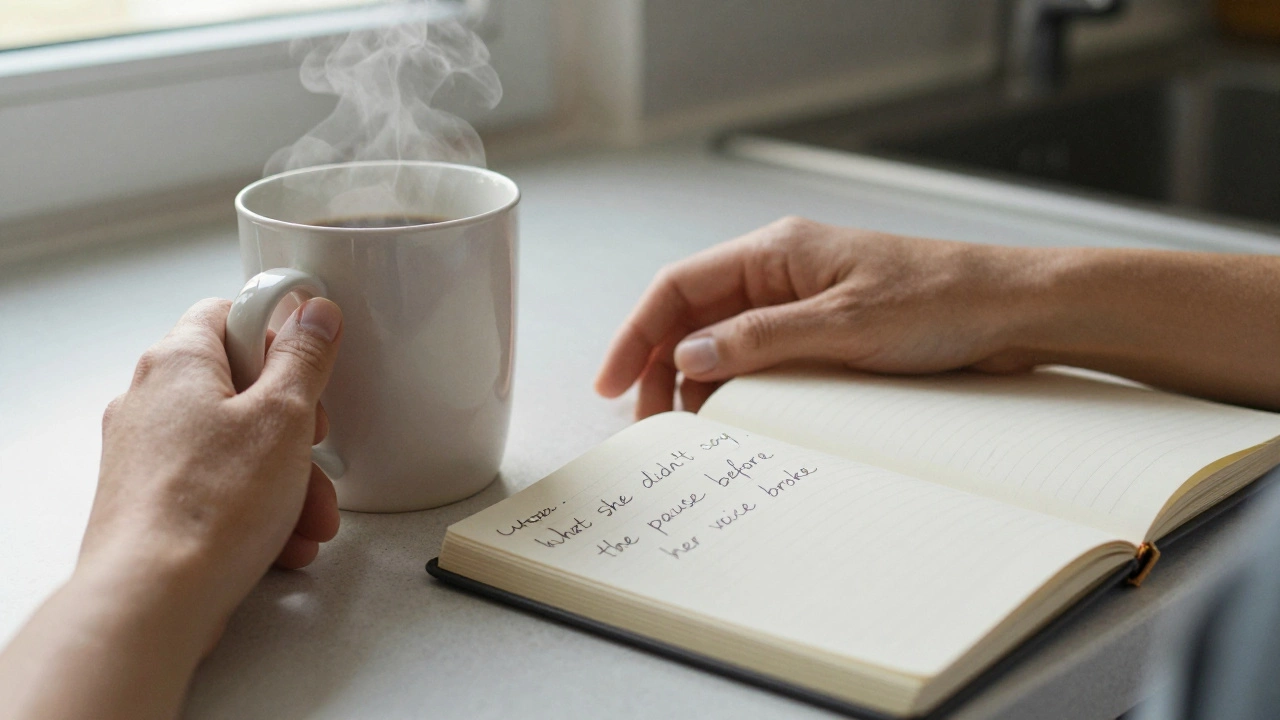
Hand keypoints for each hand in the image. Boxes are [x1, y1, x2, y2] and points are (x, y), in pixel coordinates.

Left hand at [84, 297, 344, 640]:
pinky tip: (284, 542)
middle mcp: (151, 400)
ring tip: (312, 519)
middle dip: (297, 427)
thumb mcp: (284, 418)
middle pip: (241, 388)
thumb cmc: (210, 508)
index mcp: (178, 362)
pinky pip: (216, 488)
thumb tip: (314, 315)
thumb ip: (304, 358)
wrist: (153, 599)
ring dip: (287, 478)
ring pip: (235, 446)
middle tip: (318, 448)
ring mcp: (147, 453)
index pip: (230, 313)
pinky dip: (255, 508)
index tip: (314, 357)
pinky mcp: (151, 500)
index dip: (279, 333)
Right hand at [595, 217, 1050, 417]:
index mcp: (775, 252)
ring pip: (723, 343)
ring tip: (690, 431)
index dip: (635, 334)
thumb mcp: (844, 324)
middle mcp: (780, 274)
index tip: (610, 382)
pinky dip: (740, 390)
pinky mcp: (824, 334)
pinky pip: (762, 361)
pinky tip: (736, 420)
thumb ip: (759, 340)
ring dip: (698, 384)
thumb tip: (686, 359)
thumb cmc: (941, 300)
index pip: (678, 287)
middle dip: (659, 367)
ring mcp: (801, 305)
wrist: (1014, 312)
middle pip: (692, 318)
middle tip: (648, 423)